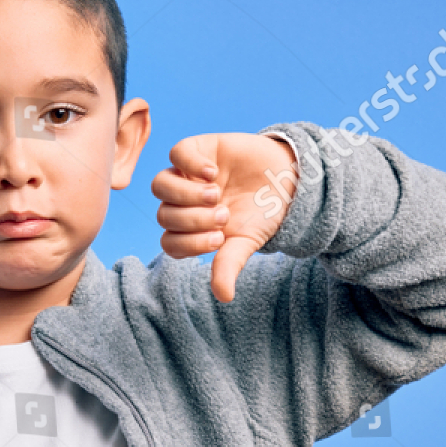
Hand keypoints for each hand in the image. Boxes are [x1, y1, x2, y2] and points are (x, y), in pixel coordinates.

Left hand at [151, 132, 297, 301]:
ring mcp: (186, 175)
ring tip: (216, 194)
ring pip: (160, 185)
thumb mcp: (246, 242)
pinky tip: (214, 172)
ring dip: (185, 194)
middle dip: (193, 219)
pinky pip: (176, 153)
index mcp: (189, 230)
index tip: (219, 239)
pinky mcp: (196, 149)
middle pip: (163, 215)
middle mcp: (182, 204)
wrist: (285, 179)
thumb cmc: (261, 214)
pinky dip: (191, 164)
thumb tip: (224, 297)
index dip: (189, 243)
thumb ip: (229, 265)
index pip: (170, 243)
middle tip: (224, 215)